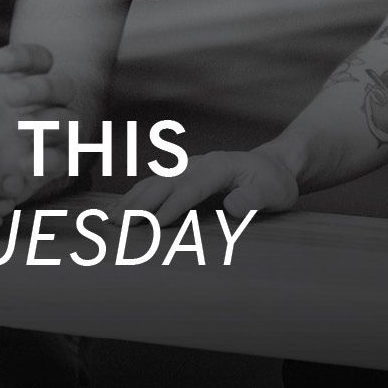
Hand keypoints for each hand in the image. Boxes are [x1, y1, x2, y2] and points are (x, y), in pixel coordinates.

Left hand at [0, 21, 77, 206]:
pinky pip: (60, 163)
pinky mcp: (41, 170)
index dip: (25, 56)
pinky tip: (22, 163)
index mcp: (21, 79)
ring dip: (52, 123)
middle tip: (10, 95)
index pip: (40, 58)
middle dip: (43, 88)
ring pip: (69, 123)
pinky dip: (48, 161)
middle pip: (64, 87)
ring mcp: (45, 137)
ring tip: (22, 128)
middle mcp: (40, 105)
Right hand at [120, 148, 298, 224]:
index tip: (154, 223)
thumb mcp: (275, 193)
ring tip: (111, 219)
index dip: (173, 205)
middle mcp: (200, 163)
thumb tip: (233, 206)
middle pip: (166, 182)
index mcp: (220, 167)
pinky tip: (122, 209)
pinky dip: (137, 196)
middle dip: (142, 202)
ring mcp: (190, 167)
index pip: (192, 187)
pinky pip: (156, 184)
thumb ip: (256, 198)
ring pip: (156, 182)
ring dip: (133, 199)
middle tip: (119, 223)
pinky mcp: (184, 175)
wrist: (273, 167)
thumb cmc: (274, 184)